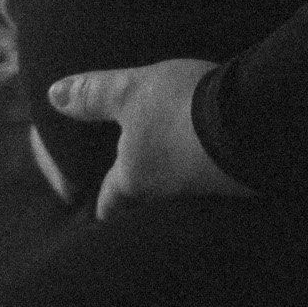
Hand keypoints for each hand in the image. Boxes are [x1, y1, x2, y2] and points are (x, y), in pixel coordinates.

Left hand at [48, 57, 259, 222]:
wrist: (254, 121)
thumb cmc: (181, 107)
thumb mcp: (130, 91)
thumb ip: (94, 94)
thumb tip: (53, 96)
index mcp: (137, 176)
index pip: (112, 201)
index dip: (104, 206)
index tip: (99, 216)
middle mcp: (169, 194)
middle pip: (148, 207)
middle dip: (142, 204)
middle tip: (137, 203)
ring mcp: (207, 193)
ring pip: (183, 199)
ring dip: (179, 189)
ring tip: (179, 179)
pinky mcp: (239, 187)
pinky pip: (216, 187)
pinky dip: (211, 179)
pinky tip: (217, 166)